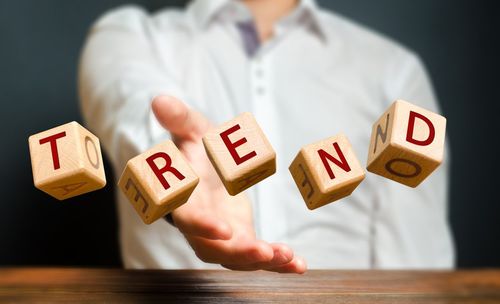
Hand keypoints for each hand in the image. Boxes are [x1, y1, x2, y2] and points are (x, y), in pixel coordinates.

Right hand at [152, 95, 305, 272]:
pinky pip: (256, 255)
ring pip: (237, 258)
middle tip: (265, 252)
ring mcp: (221, 235)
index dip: (202, 224)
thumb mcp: (191, 128)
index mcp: (185, 198)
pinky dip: (277, 263)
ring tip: (290, 259)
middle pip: (213, 248)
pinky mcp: (240, 238)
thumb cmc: (196, 147)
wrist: (205, 166)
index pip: (187, 216)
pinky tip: (299, 265)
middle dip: (238, 253)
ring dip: (262, 261)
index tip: (223, 229)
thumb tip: (160, 100)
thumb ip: (178, 119)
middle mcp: (200, 224)